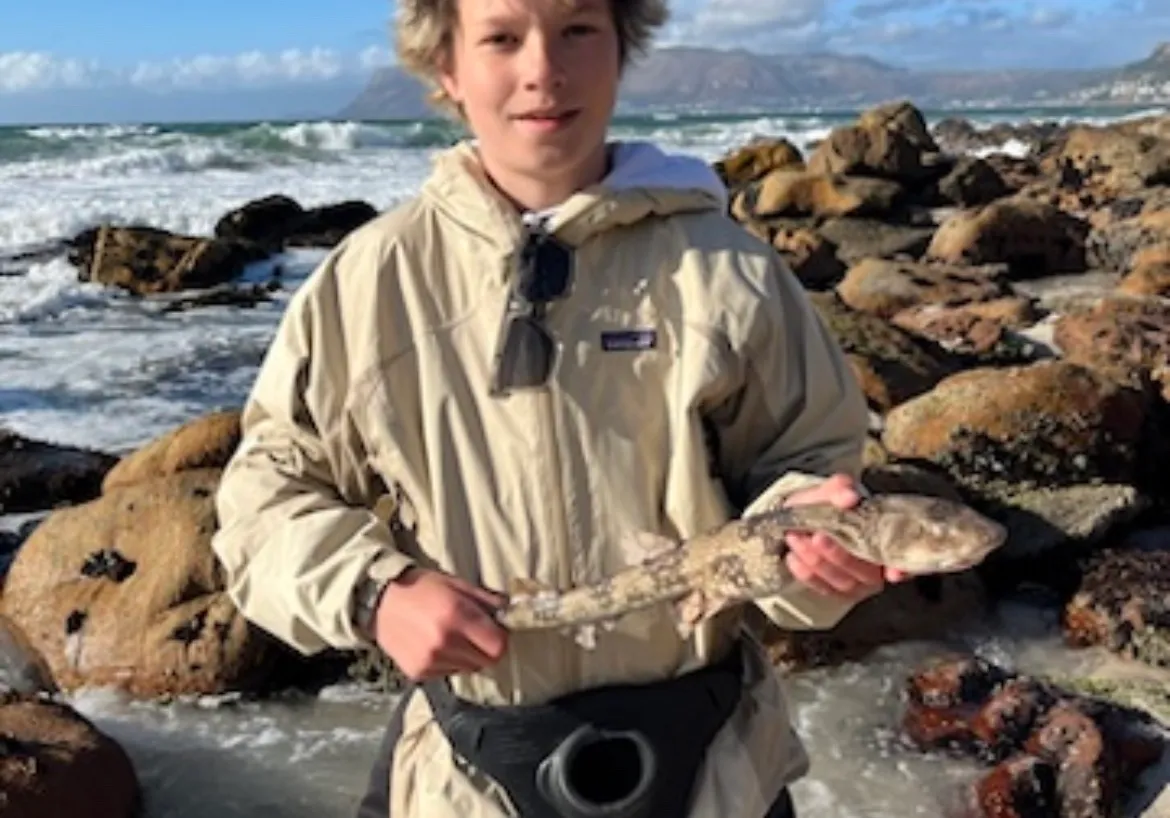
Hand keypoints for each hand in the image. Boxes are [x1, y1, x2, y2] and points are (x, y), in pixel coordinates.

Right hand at [372, 567, 508, 680]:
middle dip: (486, 649)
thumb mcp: (457, 584)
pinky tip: (435, 646)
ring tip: (451, 638)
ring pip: (468, 669)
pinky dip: (448, 663)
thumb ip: (486, 601)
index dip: (500, 639)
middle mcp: (444, 642)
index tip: (495, 631)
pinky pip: (448, 673)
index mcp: (457, 616)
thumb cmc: (421, 587)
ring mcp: (430, 661)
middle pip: (486, 661)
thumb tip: (510, 613)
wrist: (379, 601)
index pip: (498, 646)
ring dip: (467, 657)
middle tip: (474, 634)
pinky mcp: (418, 673)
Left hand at [782, 473, 911, 597]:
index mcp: (887, 540)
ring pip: (842, 581)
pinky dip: (806, 573)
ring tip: (797, 539)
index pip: (905, 561)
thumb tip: (849, 497)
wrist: (802, 515)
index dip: (903, 570)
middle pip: (866, 573)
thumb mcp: (833, 489)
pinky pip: (821, 587)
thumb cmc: (827, 504)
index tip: (893, 573)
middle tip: (818, 537)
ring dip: (817, 562)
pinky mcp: (834, 590)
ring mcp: (856, 582)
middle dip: (840, 556)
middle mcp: (877, 567)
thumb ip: (840, 489)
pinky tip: (793, 556)